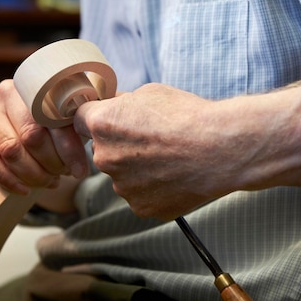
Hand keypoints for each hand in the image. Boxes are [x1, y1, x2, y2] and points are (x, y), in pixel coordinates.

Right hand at [0, 79, 88, 196]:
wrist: (15, 129)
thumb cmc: (50, 126)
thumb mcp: (67, 122)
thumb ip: (79, 122)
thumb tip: (94, 129)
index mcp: (36, 85)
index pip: (55, 120)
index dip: (69, 150)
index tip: (80, 171)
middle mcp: (8, 91)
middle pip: (32, 135)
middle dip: (51, 163)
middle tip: (61, 176)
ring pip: (11, 149)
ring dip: (32, 173)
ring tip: (47, 182)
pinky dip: (8, 179)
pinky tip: (24, 188)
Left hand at [74, 83, 244, 219]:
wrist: (220, 149)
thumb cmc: (188, 116)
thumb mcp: (149, 93)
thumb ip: (121, 105)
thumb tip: (112, 110)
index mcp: (102, 125)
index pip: (79, 121)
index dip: (97, 118)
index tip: (113, 120)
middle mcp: (105, 158)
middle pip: (103, 151)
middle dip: (120, 146)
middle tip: (153, 140)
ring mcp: (123, 187)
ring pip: (123, 176)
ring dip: (138, 169)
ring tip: (170, 159)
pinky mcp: (141, 207)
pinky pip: (141, 195)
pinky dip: (154, 188)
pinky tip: (175, 175)